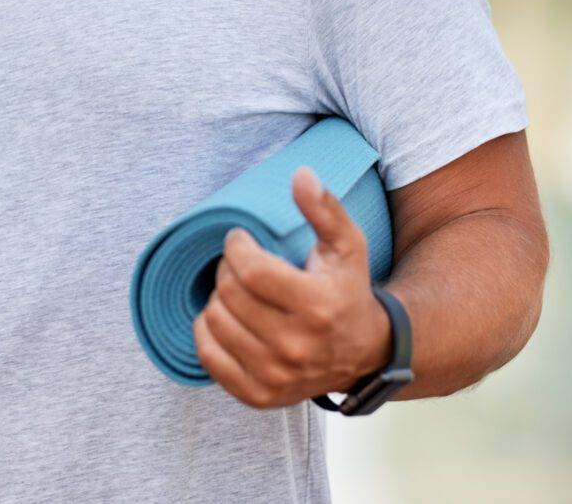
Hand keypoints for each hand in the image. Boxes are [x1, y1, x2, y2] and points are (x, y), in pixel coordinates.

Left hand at [192, 167, 393, 409]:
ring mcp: (275, 375)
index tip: (241, 240)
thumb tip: (301, 175)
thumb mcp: (348, 246)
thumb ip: (324, 209)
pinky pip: (207, 354)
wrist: (364, 354)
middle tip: (239, 265)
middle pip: (228, 292)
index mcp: (317, 306)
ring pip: (213, 320)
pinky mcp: (258, 395)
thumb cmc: (348, 292)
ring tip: (238, 293)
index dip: (236, 246)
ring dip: (218, 299)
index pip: (250, 269)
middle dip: (226, 269)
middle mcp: (296, 347)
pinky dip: (207, 331)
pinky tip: (227, 320)